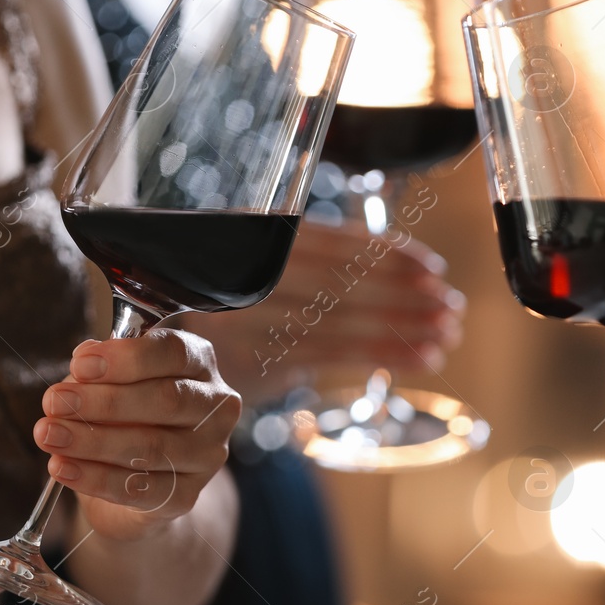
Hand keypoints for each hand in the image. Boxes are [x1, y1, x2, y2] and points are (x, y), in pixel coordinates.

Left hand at [34, 329, 240, 540]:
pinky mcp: (186, 496)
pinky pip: (140, 489)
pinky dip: (95, 478)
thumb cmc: (125, 416)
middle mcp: (215, 408)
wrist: (135, 479)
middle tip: (55, 402)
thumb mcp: (111, 382)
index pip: (174, 352)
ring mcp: (207, 455)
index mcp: (199, 365)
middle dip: (104, 401)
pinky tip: (63, 468)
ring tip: (49, 435)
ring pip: (151, 447)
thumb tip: (80, 368)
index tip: (80, 364)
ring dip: (92, 440)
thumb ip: (99, 372)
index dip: (127, 357)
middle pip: (167, 399)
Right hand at [188, 219, 464, 405]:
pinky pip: (336, 355)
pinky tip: (424, 356)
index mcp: (253, 243)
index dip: (386, 253)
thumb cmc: (212, 311)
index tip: (431, 265)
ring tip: (448, 330)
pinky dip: (385, 353)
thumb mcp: (244, 269)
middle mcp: (253, 276)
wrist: (152, 361)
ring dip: (405, 324)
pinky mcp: (263, 361)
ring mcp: (256, 320)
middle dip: (406, 292)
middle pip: (346, 281)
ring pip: (347, 318)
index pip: (331, 243)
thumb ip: (300, 260)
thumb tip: (382, 258)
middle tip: (451, 303)